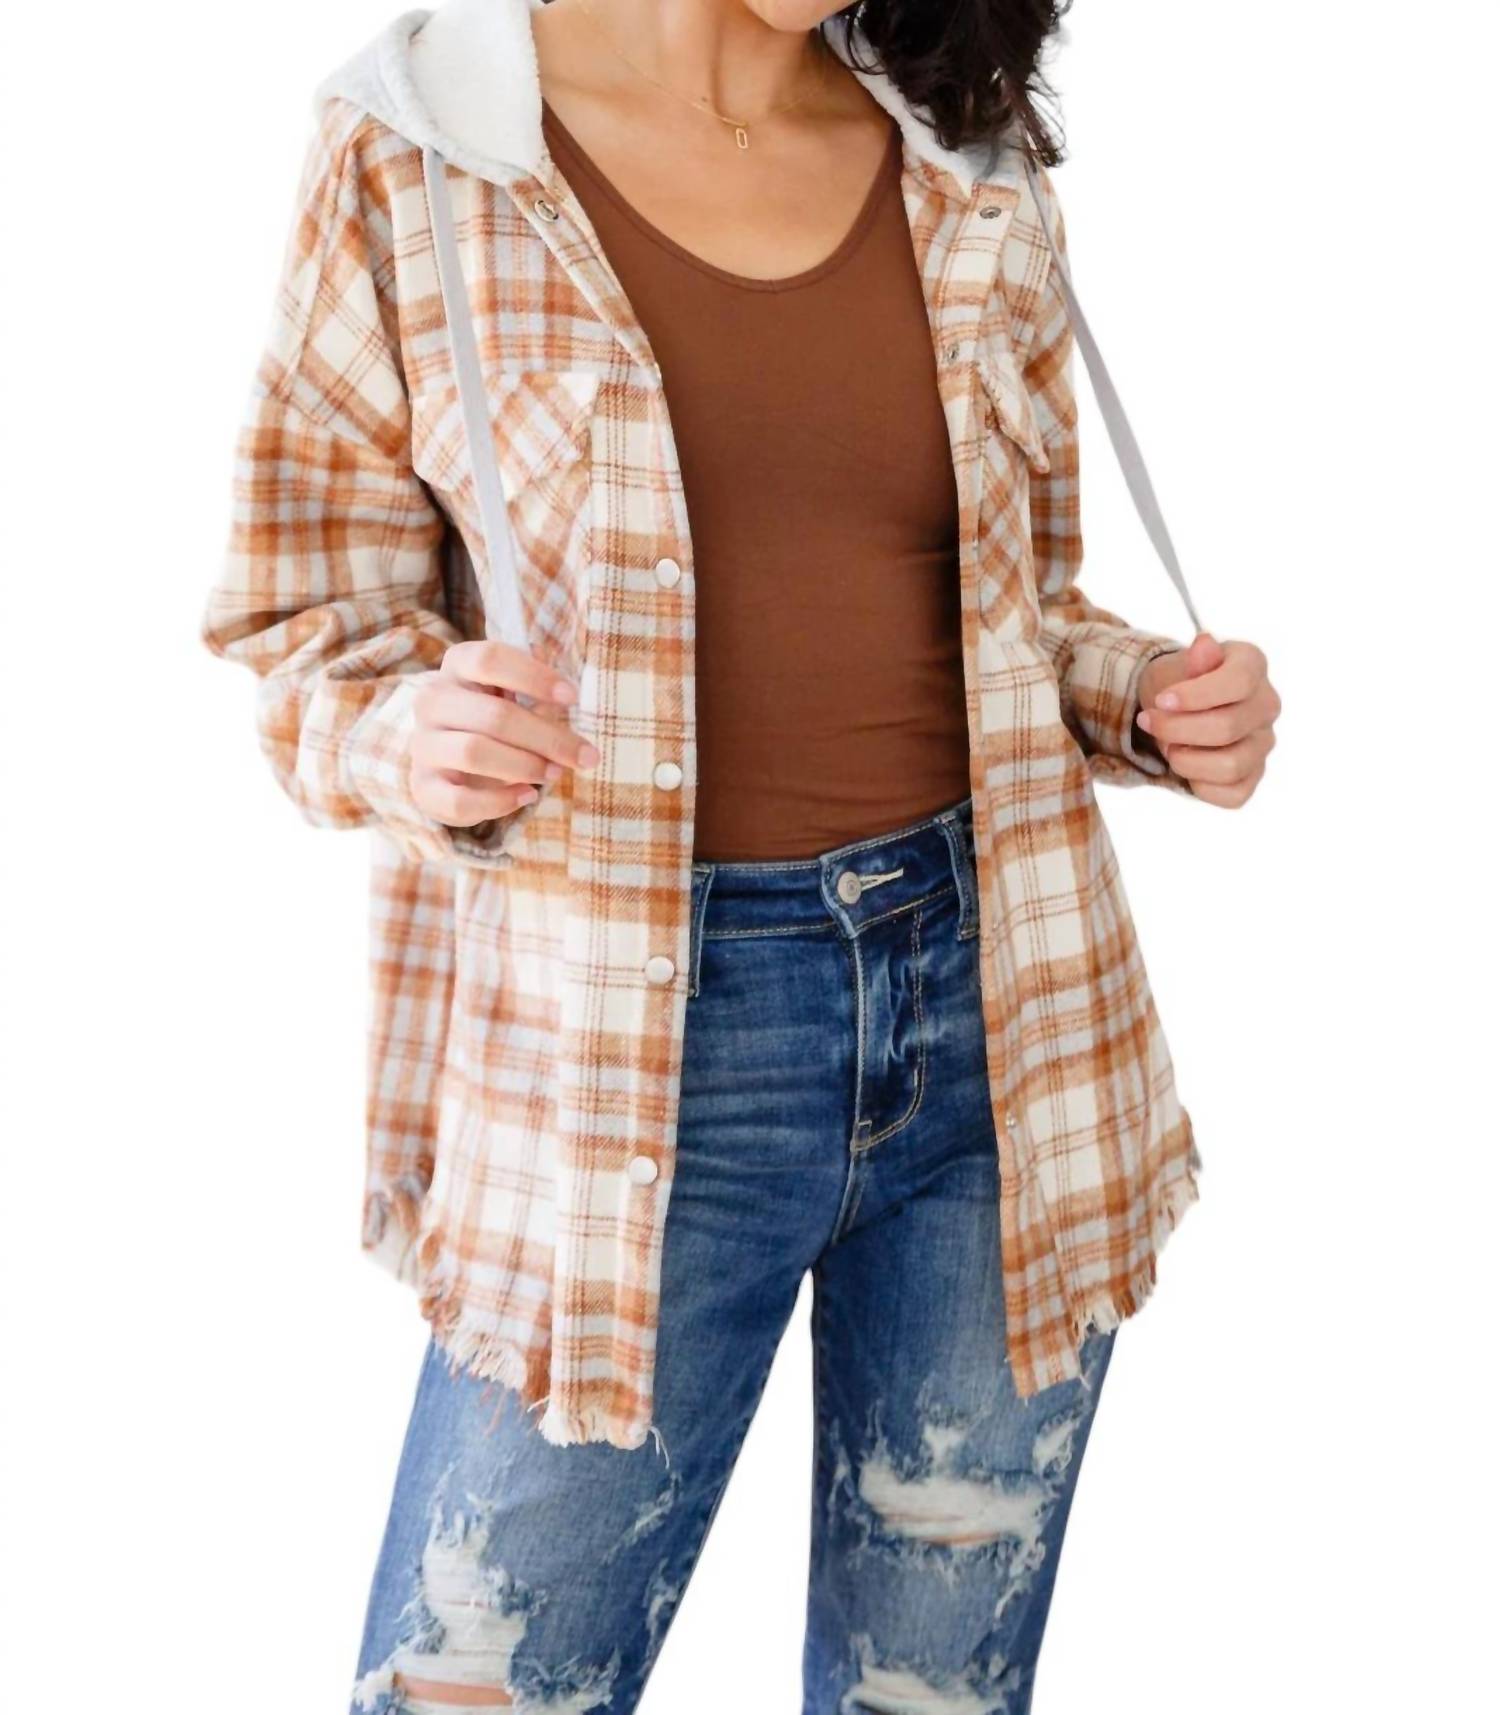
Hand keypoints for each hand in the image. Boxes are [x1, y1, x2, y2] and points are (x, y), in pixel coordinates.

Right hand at [411, 640, 599, 828]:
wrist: (449, 764)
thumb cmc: (492, 721)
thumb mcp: (513, 695)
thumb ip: (537, 690)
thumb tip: (567, 692)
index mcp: (456, 667)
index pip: (489, 659)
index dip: (533, 676)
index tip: (572, 697)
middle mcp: (432, 701)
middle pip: (493, 715)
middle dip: (547, 737)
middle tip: (584, 755)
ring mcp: (423, 745)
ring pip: (474, 753)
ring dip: (525, 766)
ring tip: (554, 773)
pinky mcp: (424, 787)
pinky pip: (460, 799)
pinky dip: (500, 801)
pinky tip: (527, 795)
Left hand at [1135, 633, 1279, 808]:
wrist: (1173, 708)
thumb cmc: (1178, 683)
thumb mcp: (1177, 665)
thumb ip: (1194, 660)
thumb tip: (1205, 643)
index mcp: (1253, 666)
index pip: (1238, 683)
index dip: (1195, 696)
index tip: (1161, 700)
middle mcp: (1267, 705)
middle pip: (1226, 728)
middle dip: (1175, 729)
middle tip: (1149, 722)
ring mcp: (1263, 743)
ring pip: (1230, 766)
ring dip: (1185, 760)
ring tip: (1168, 746)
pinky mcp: (1253, 776)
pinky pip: (1231, 794)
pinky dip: (1198, 784)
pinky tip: (1186, 764)